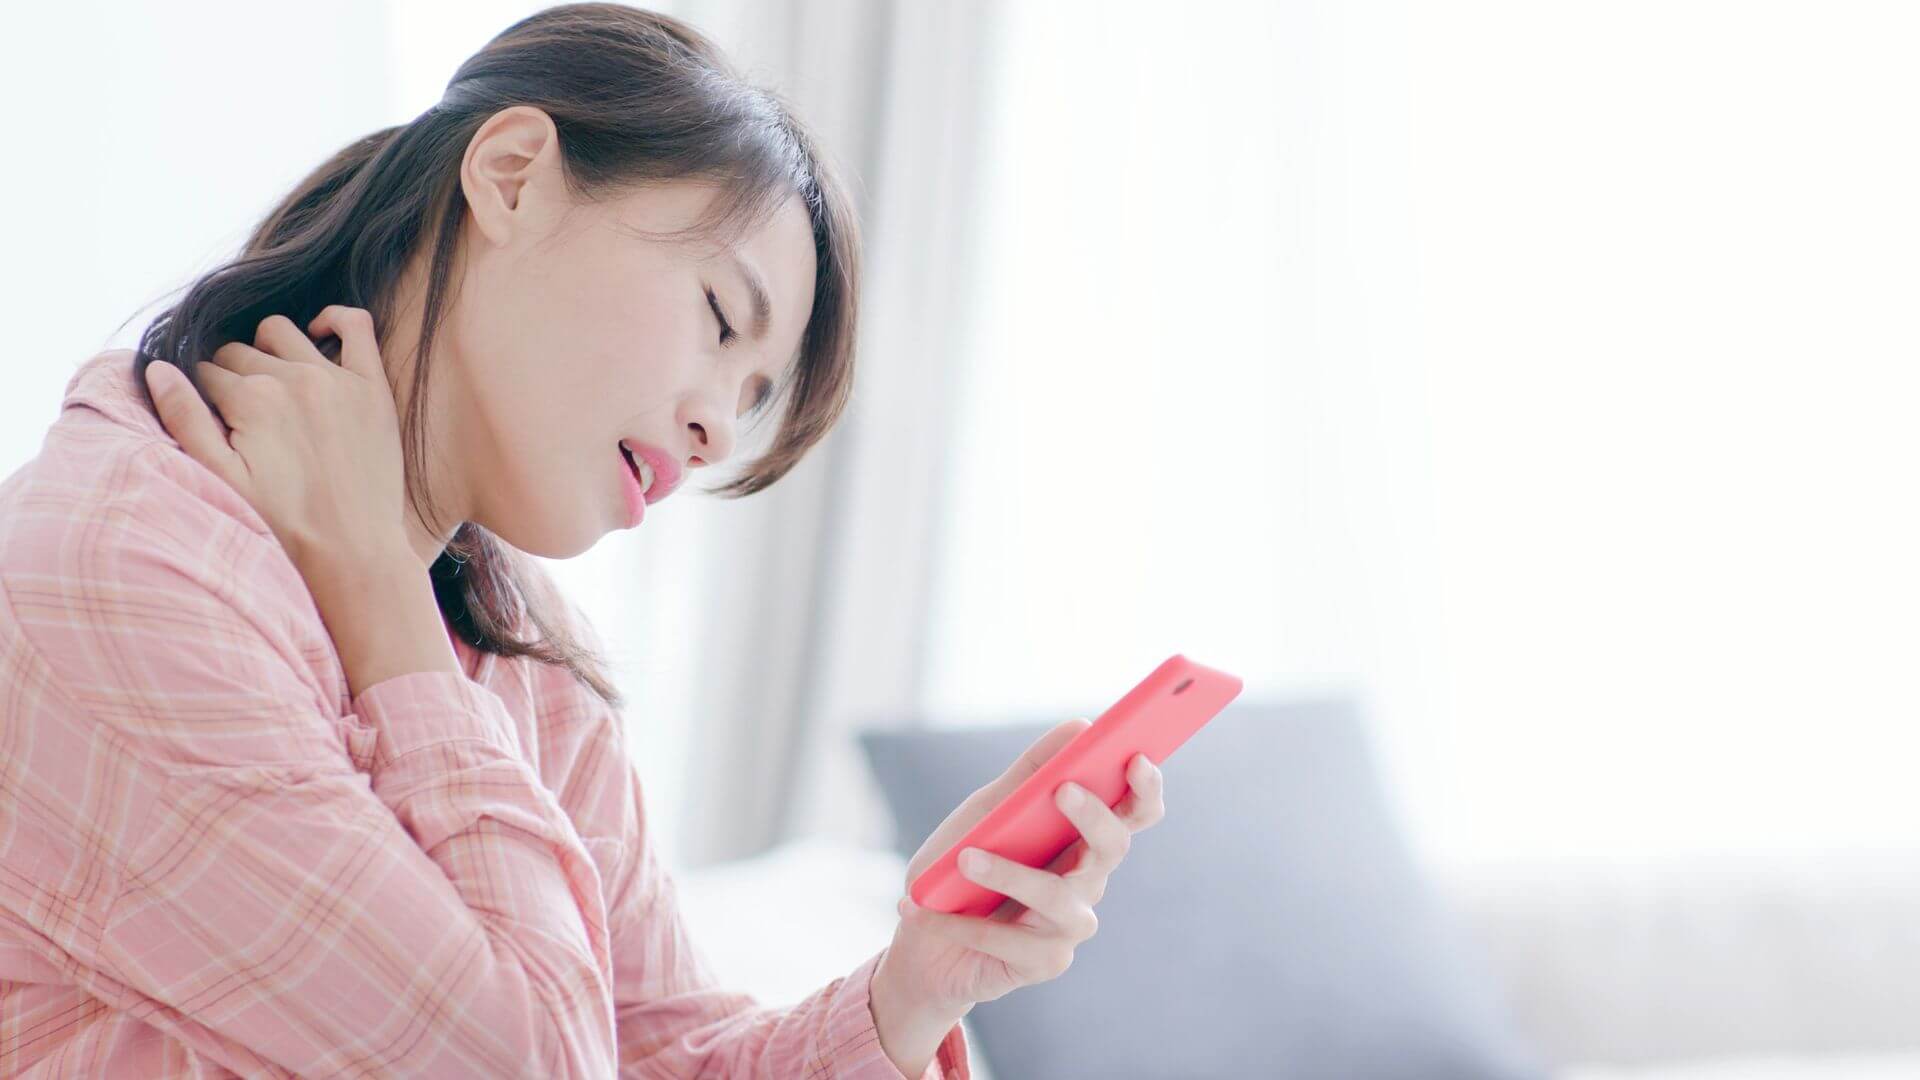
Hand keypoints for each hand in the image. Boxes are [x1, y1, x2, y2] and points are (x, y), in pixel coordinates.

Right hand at [143, 308, 408, 569]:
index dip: (203, 396)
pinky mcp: (373, 388)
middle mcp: (293, 379)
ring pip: (281, 332)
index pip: (205, 372)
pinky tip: (318, 335)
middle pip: (239, 353)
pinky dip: (334, 320)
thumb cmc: (282, 524)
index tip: (216, 423)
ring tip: (272, 387)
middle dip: (231, 377)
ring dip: (268, 349)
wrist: (353, 551)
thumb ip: (184, 419)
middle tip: (244, 418)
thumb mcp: (220, 478)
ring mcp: (337, 379)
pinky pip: (356, 325)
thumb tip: (159, 369)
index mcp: (250, 399)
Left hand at [878, 717, 1167, 1016]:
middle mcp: (1087, 881)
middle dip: (1093, 816)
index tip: (1135, 757)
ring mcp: (1071, 926)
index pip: (1133, 812)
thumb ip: (1031, 773)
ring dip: (1010, 874)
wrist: (922, 944)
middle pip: (1113, 848)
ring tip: (965, 857)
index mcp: (1082, 839)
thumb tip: (1080, 726)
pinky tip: (926, 910)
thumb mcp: (986, 811)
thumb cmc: (959, 867)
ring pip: (1058, 896)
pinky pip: (1013, 940)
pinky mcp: (1046, 962)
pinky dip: (966, 923)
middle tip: (1063, 789)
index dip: (1145, 787)